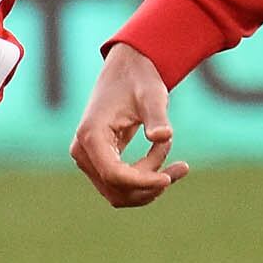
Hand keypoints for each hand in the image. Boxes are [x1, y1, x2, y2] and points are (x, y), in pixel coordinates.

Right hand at [70, 40, 188, 207]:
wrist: (127, 69)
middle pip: (116, 189)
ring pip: (119, 193)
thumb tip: (162, 135)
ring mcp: (87, 158)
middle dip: (150, 184)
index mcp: (91, 134)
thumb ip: (157, 116)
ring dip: (150, 185)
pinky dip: (145, 181)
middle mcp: (82, 150)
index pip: (114, 175)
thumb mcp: (152, 95)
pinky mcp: (97, 161)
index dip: (143, 182)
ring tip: (174, 158)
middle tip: (180, 166)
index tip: (168, 178)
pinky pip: (121, 186)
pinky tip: (165, 160)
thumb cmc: (140, 79)